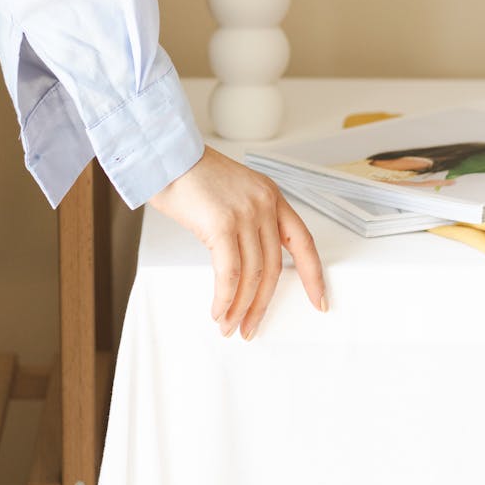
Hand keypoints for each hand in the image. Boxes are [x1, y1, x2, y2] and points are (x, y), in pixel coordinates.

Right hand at [148, 145, 326, 339]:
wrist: (164, 156)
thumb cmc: (190, 176)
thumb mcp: (232, 194)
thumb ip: (246, 222)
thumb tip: (245, 265)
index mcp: (272, 196)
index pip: (304, 241)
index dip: (313, 275)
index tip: (319, 301)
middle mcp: (265, 204)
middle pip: (274, 267)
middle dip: (262, 304)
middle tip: (251, 328)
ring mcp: (246, 214)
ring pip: (253, 275)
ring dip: (240, 307)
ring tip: (229, 326)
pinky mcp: (223, 224)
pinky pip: (230, 273)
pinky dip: (225, 298)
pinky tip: (218, 311)